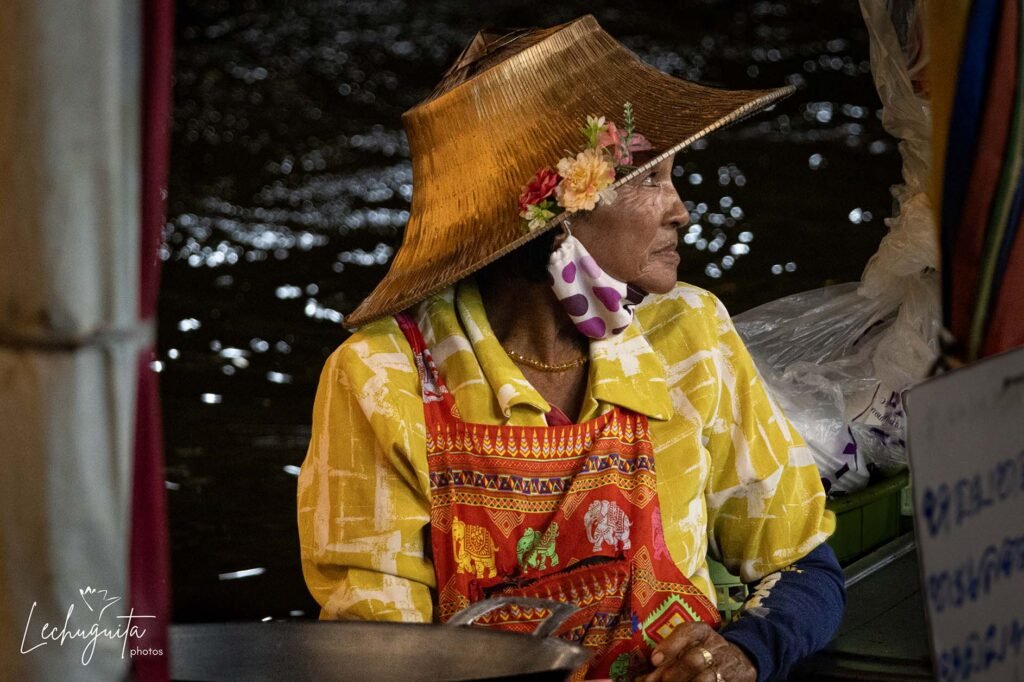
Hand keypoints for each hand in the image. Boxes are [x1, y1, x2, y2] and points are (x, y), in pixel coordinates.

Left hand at [637, 622, 756, 681]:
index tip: (654, 660)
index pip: (687, 632)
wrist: (739, 660)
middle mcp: (715, 646)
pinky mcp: (732, 681)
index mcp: (702, 631)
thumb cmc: (703, 651)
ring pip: (705, 679)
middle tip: (662, 681)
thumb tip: (640, 678)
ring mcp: (726, 665)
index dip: (670, 646)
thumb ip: (667, 659)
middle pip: (694, 659)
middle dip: (674, 673)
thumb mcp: (688, 646)